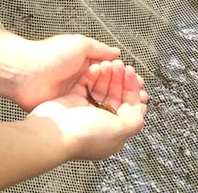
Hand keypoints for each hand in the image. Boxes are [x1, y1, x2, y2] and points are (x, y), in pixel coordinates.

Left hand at [9, 34, 135, 111]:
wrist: (24, 74)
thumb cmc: (48, 55)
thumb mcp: (78, 44)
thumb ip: (98, 49)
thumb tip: (116, 51)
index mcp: (84, 62)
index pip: (109, 70)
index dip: (123, 75)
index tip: (136, 80)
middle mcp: (80, 79)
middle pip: (106, 87)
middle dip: (123, 91)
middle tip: (139, 95)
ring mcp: (74, 95)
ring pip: (99, 100)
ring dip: (114, 104)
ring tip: (131, 107)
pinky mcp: (67, 108)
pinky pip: (87, 112)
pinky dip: (99, 114)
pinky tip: (112, 117)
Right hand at [25, 59, 147, 160]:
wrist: (55, 131)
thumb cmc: (85, 134)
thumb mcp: (118, 130)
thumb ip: (134, 120)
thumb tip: (142, 109)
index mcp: (114, 131)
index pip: (129, 106)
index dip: (132, 88)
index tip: (132, 73)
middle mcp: (101, 120)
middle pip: (115, 95)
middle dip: (119, 78)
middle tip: (120, 64)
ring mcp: (86, 110)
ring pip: (101, 88)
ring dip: (107, 74)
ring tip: (108, 62)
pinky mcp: (73, 99)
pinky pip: (86, 84)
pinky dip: (92, 75)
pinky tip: (96, 67)